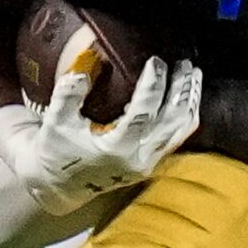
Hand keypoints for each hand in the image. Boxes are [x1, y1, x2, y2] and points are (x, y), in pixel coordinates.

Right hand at [0, 28, 201, 214]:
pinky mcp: (151, 163)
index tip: (156, 61)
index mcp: (116, 149)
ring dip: (189, 100)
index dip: (153, 85)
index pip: (144, 113)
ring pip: (180, 130)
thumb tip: (86, 61)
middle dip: (181, 89)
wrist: (59, 186)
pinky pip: (178, 137)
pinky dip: (185, 115)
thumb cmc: (56, 151)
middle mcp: (138, 158)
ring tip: (192, 74)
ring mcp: (148, 163)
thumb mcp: (55, 121)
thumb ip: (68, 93)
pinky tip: (185, 95)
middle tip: (184, 62)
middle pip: (172, 121)